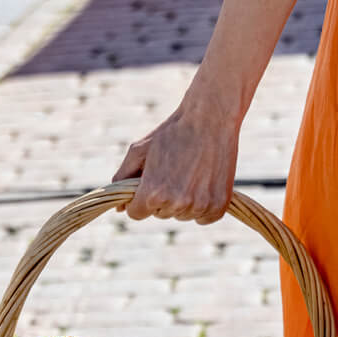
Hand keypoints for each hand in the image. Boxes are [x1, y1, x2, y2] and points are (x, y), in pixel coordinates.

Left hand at [111, 90, 240, 223]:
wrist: (210, 117)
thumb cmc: (172, 132)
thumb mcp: (139, 150)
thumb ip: (122, 179)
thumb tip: (118, 208)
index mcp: (153, 193)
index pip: (136, 213)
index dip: (139, 198)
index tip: (149, 183)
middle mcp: (176, 204)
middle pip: (160, 214)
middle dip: (161, 198)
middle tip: (172, 171)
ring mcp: (199, 206)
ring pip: (182, 216)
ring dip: (182, 202)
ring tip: (189, 173)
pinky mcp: (218, 205)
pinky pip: (203, 218)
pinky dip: (202, 207)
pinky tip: (202, 184)